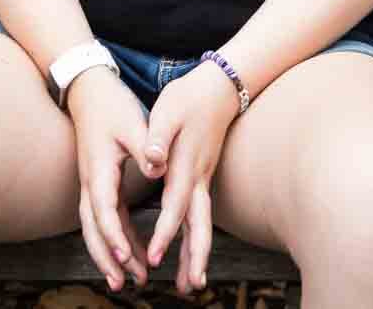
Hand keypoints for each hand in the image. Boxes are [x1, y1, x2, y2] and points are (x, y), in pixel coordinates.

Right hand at [68, 68, 153, 291]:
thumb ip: (147, 147)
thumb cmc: (112, 106)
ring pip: (95, 229)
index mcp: (99, 170)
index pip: (103, 210)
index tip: (124, 256)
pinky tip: (130, 254)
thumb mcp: (132, 123)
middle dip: (107, 257)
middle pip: (93, 229)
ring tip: (127, 281)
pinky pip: (105, 218)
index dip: (113, 235)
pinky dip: (116, 238)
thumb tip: (157, 168)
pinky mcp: (99, 184)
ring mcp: (92, 185)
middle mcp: (90, 183)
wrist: (90, 91)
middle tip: (123, 283)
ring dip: (109, 254)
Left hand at [142, 60, 242, 292]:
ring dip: (198, 254)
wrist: (219, 87)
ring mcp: (204, 179)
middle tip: (191, 286)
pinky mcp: (203, 178)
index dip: (164, 232)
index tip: (155, 257)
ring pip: (203, 223)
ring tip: (193, 284)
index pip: (174, 206)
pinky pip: (200, 215)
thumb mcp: (168, 110)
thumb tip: (152, 160)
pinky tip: (192, 254)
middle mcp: (198, 177)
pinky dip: (196, 238)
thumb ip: (158, 136)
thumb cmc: (189, 97)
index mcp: (185, 165)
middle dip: (195, 256)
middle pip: (199, 224)